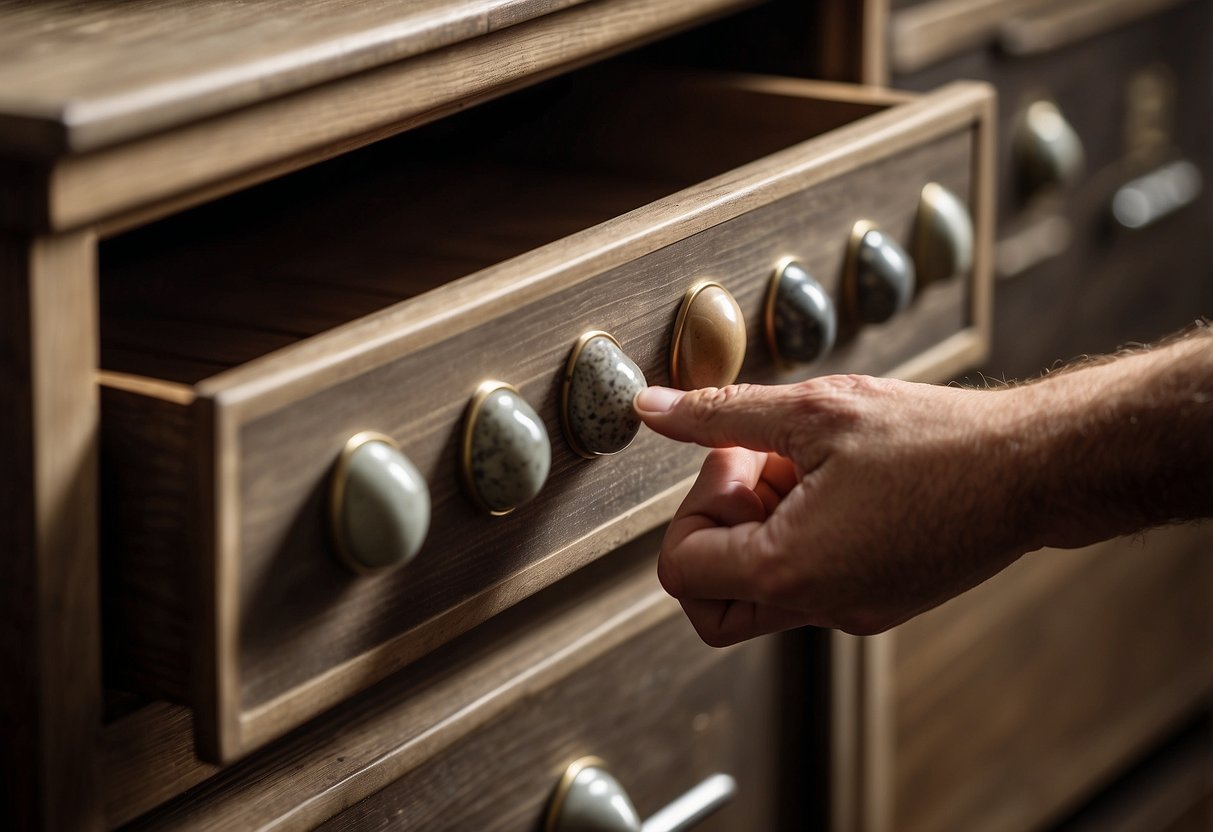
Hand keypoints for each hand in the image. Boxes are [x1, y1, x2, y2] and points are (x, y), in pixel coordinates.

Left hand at [633, 376, 1040, 644]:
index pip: (679, 570)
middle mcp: (819, 608)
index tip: (741, 456)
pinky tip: (842, 480)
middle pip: (711, 595)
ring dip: (763, 522)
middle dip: (718, 525)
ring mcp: (852, 611)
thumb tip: (650, 409)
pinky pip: (809, 578)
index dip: (695, 504)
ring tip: (809, 464)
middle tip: (761, 468)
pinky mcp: (879, 600)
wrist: (1035, 469)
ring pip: (761, 585)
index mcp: (790, 572)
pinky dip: (802, 531)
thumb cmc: (938, 439)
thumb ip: (720, 415)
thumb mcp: (816, 411)